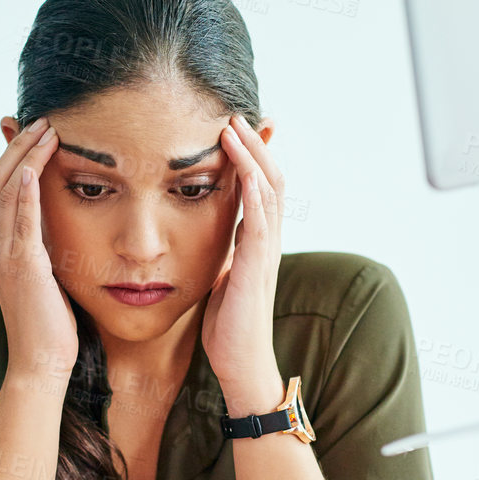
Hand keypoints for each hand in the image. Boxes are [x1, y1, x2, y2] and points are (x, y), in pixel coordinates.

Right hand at [0, 116, 76, 381]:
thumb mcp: (45, 274)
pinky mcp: (23, 265)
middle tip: (43, 119)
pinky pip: (19, 220)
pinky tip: (32, 167)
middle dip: (18, 145)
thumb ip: (43, 246)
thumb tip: (54, 225)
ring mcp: (4, 254)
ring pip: (4, 191)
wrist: (41, 361)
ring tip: (47, 129)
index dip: (11, 154)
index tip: (34, 130)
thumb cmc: (50, 323)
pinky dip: (23, 191)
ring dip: (25, 156)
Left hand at [202, 114, 284, 416]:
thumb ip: (222, 253)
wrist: (242, 366)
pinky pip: (260, 222)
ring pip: (268, 192)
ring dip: (253, 157)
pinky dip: (254, 193)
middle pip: (269, 178)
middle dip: (253, 145)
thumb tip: (209, 235)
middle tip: (233, 114)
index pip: (258, 187)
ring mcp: (266, 253)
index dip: (250, 156)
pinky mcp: (257, 268)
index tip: (232, 129)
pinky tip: (243, 170)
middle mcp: (266, 241)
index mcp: (255, 242)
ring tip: (235, 128)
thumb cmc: (229, 327)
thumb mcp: (221, 278)